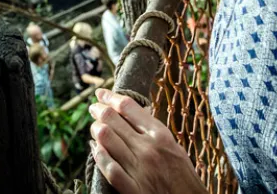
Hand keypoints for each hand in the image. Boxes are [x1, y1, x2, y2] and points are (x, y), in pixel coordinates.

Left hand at [87, 89, 205, 193]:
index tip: (102, 93)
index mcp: (160, 136)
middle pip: (113, 120)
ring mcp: (139, 169)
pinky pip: (109, 168)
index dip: (111, 97)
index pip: (129, 107)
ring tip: (95, 127)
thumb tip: (132, 113)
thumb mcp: (173, 146)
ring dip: (96, 129)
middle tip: (94, 108)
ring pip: (106, 139)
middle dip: (99, 110)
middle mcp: (148, 149)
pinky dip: (99, 155)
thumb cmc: (183, 175)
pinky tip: (95, 148)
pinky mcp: (133, 189)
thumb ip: (153, 131)